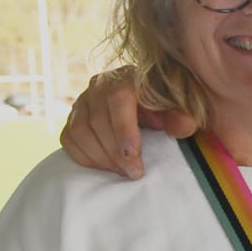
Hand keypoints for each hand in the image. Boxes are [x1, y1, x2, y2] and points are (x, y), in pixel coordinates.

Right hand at [58, 67, 192, 177]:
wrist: (151, 106)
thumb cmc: (166, 108)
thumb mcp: (180, 110)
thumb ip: (183, 116)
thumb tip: (182, 126)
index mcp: (126, 78)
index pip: (117, 99)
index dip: (123, 129)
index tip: (133, 155)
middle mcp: (98, 85)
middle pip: (97, 120)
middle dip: (115, 152)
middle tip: (134, 172)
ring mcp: (82, 102)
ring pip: (80, 131)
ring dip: (100, 157)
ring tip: (122, 171)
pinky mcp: (73, 118)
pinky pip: (69, 140)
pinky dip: (85, 157)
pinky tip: (106, 167)